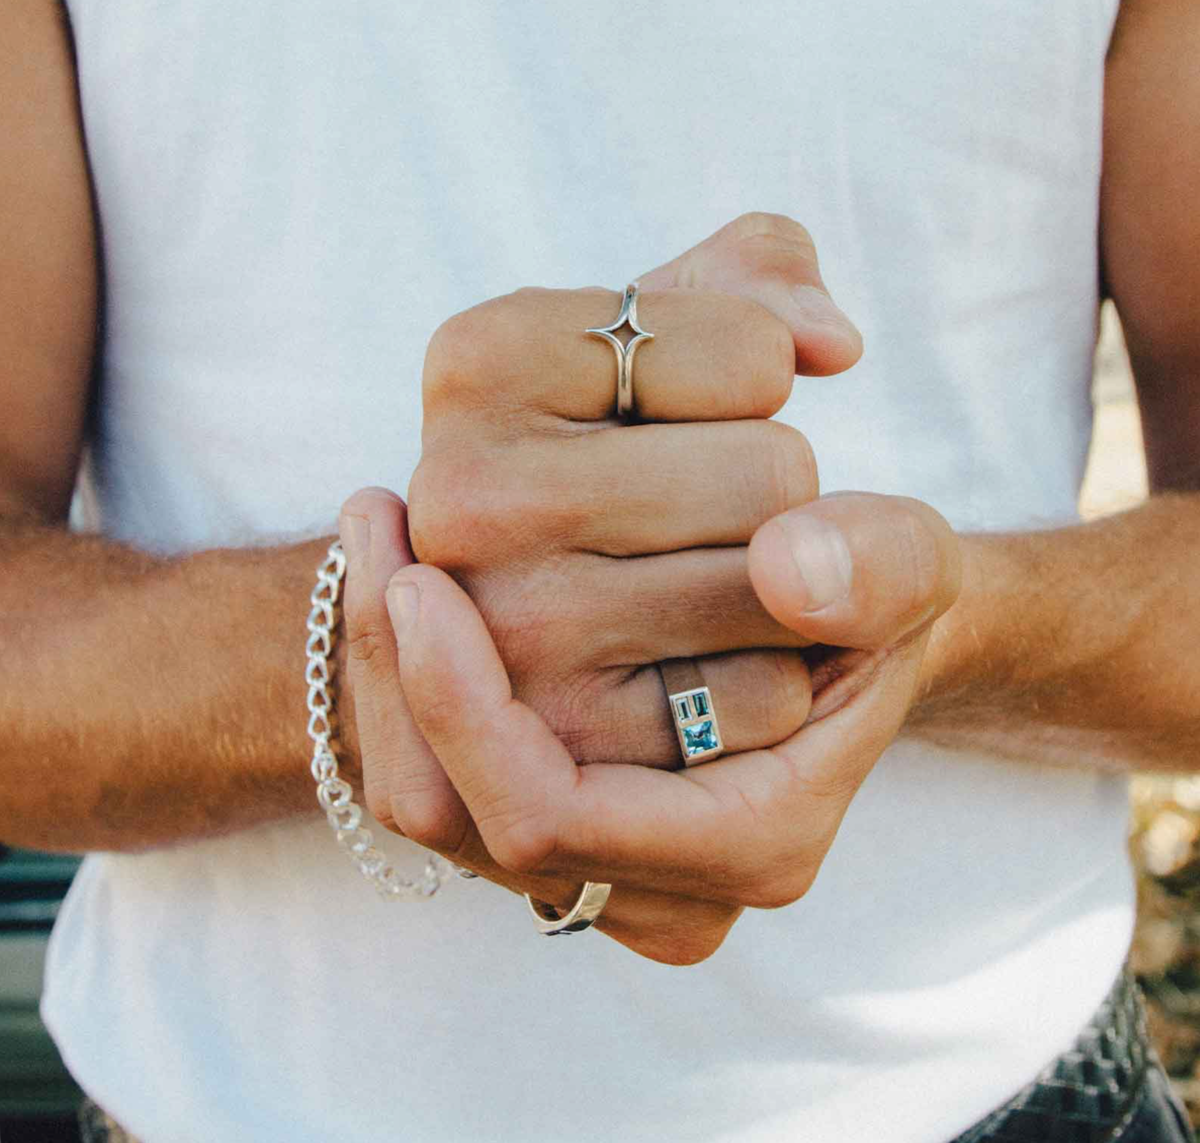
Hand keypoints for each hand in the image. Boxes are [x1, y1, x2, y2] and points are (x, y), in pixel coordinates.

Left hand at [339, 486, 958, 964]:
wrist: (842, 636)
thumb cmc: (872, 602)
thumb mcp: (913, 566)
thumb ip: (886, 567)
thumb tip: (787, 568)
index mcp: (750, 845)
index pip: (550, 819)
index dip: (465, 709)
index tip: (419, 578)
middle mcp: (659, 880)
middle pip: (458, 816)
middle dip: (393, 670)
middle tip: (377, 519)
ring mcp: (594, 854)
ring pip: (424, 798)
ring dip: (382, 667)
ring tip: (376, 530)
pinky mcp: (552, 809)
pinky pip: (429, 772)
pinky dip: (396, 673)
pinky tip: (400, 564)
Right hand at [402, 213, 859, 777]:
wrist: (589, 606)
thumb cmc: (649, 451)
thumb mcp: (686, 332)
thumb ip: (766, 278)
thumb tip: (830, 346)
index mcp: (477, 358)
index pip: (758, 352)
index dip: (762, 380)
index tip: (678, 406)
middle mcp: (458, 496)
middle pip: (776, 475)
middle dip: (772, 493)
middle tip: (683, 513)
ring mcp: (498, 632)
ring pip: (782, 593)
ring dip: (780, 591)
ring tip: (681, 586)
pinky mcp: (564, 744)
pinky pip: (770, 700)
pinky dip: (775, 682)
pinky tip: (692, 669)